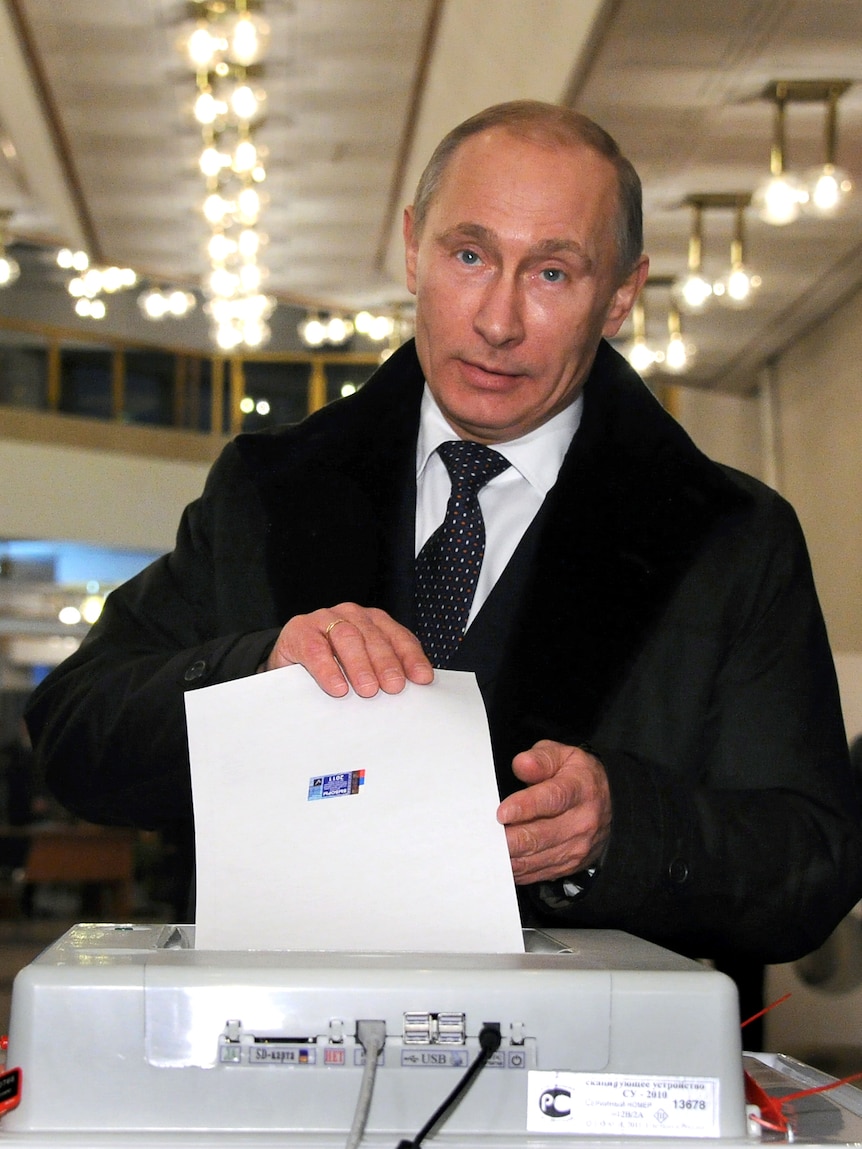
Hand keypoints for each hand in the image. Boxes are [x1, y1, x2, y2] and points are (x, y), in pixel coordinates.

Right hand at [263, 602, 433, 697]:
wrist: (289, 658)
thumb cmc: (331, 663)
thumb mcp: (361, 664)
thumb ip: (382, 670)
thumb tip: (408, 689)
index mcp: (373, 621)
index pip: (398, 636)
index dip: (411, 657)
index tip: (421, 678)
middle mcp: (352, 615)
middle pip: (374, 637)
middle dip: (387, 663)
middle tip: (394, 687)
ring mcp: (325, 620)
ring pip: (348, 638)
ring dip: (360, 666)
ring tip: (368, 690)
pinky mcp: (300, 631)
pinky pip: (317, 650)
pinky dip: (329, 670)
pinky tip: (338, 687)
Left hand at [497, 741, 610, 884]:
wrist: (611, 804)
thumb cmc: (577, 777)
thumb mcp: (563, 756)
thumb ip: (541, 759)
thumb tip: (522, 765)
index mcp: (580, 789)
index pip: (552, 799)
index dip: (525, 807)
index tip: (501, 812)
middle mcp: (582, 821)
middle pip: (541, 835)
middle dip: (510, 838)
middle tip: (484, 836)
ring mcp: (577, 847)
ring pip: (536, 858)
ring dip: (509, 857)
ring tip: (487, 849)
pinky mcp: (570, 865)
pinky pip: (538, 873)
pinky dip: (517, 870)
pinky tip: (502, 861)